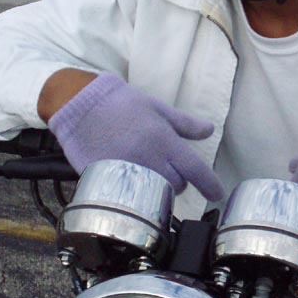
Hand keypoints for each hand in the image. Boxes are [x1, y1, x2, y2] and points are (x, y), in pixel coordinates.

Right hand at [49, 72, 223, 200]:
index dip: (210, 184)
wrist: (80, 103)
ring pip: (154, 192)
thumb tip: (209, 130)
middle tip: (168, 168)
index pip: (195, 169)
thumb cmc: (120, 103)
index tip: (217, 194)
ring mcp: (127, 170)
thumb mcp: (156, 108)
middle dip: (178, 180)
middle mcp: (148, 158)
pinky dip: (135, 189)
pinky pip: (130, 193)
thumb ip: (184, 123)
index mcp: (163, 139)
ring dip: (157, 187)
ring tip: (149, 173)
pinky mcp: (108, 178)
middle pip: (176, 185)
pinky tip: (130, 179)